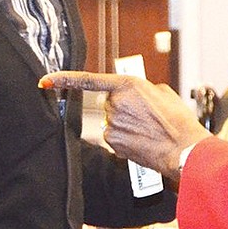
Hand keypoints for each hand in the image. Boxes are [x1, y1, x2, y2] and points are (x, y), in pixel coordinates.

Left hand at [40, 71, 209, 180]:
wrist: (183, 149)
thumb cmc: (178, 121)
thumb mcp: (165, 94)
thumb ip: (145, 89)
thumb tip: (138, 95)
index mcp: (128, 86)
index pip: (88, 80)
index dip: (64, 80)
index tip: (45, 80)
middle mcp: (115, 104)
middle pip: (110, 103)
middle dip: (125, 109)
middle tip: (146, 116)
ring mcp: (112, 124)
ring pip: (113, 121)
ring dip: (127, 124)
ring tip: (149, 129)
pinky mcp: (113, 141)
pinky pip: (115, 136)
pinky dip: (126, 138)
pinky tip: (143, 140)